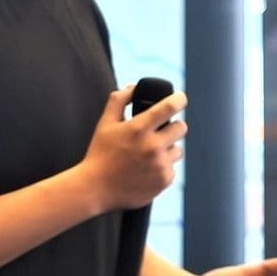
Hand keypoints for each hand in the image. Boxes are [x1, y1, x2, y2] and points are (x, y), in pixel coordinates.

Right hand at [81, 85, 187, 211]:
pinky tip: (147, 170)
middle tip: (161, 131)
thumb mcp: (105, 123)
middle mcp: (153, 146)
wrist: (95, 188)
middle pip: (181, 128)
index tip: (180, 98)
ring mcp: (160, 165)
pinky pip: (172, 168)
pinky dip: (163, 168)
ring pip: (178, 150)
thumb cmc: (100, 153)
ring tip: (150, 154)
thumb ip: (119, 101)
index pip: (169, 107)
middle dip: (172, 127)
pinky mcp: (163, 181)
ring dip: (168, 149)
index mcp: (139, 129)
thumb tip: (133, 87)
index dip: (179, 99)